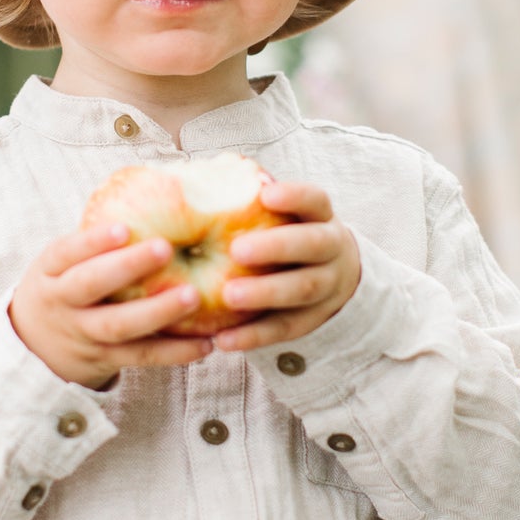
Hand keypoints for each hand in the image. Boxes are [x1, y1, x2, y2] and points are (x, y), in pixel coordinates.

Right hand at [10, 223, 213, 388]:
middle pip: (90, 285)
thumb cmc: (63, 287)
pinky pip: (141, 357)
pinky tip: (204, 343)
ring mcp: (83, 334)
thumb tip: (156, 193)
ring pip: (118, 326)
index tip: (123, 227)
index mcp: (50, 271)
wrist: (33, 349)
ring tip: (193, 296)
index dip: (93, 241)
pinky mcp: (105, 359)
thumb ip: (95, 241)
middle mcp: (62, 303)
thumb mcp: (61, 263)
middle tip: (165, 248)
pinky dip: (173, 352)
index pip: (66, 252)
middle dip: (127, 267)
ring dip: (157, 311)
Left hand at [213, 181, 360, 352]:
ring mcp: (328, 287)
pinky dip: (256, 336)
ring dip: (266, 293)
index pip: (315, 200)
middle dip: (277, 247)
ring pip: (303, 289)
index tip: (266, 193)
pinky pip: (286, 329)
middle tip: (237, 250)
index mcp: (320, 217)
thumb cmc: (285, 233)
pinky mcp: (313, 320)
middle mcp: (331, 249)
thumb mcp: (279, 215)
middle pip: (312, 245)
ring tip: (228, 297)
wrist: (332, 275)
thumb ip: (246, 199)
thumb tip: (187, 179)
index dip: (294, 196)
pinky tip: (224, 341)